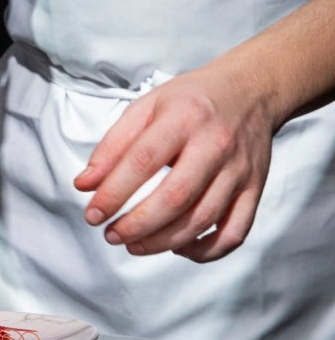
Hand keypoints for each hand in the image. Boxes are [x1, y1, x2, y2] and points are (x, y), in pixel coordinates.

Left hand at [74, 65, 273, 261]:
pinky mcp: (255, 189)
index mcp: (183, 118)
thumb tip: (84, 185)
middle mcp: (215, 145)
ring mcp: (239, 170)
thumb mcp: (145, 107)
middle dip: (137, 225)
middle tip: (111, 235)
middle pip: (175, 198)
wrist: (251, 89)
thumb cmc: (191, 101)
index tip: (93, 215)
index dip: (113, 194)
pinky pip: (234, 233)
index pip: (142, 162)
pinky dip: (205, 251)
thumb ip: (112, 146)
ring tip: (133, 245)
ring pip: (202, 220)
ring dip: (162, 242)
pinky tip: (178, 248)